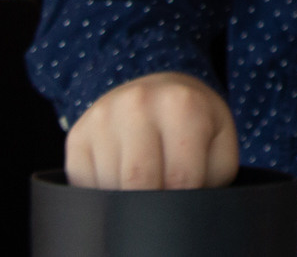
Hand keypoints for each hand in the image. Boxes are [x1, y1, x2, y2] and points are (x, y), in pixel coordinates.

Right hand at [65, 72, 238, 189]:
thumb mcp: (219, 141)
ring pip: (110, 187)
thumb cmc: (195, 122)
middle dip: (153, 201)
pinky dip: (105, 190)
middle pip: (139, 182)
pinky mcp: (77, 135)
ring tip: (147, 174)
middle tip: (164, 194)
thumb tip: (183, 207)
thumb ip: (213, 175)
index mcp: (182, 104)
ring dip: (128, 195)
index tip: (186, 198)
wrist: (161, 90)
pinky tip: (122, 171)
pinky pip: (85, 185)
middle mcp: (138, 103)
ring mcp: (103, 117)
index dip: (184, 199)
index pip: (180, 177)